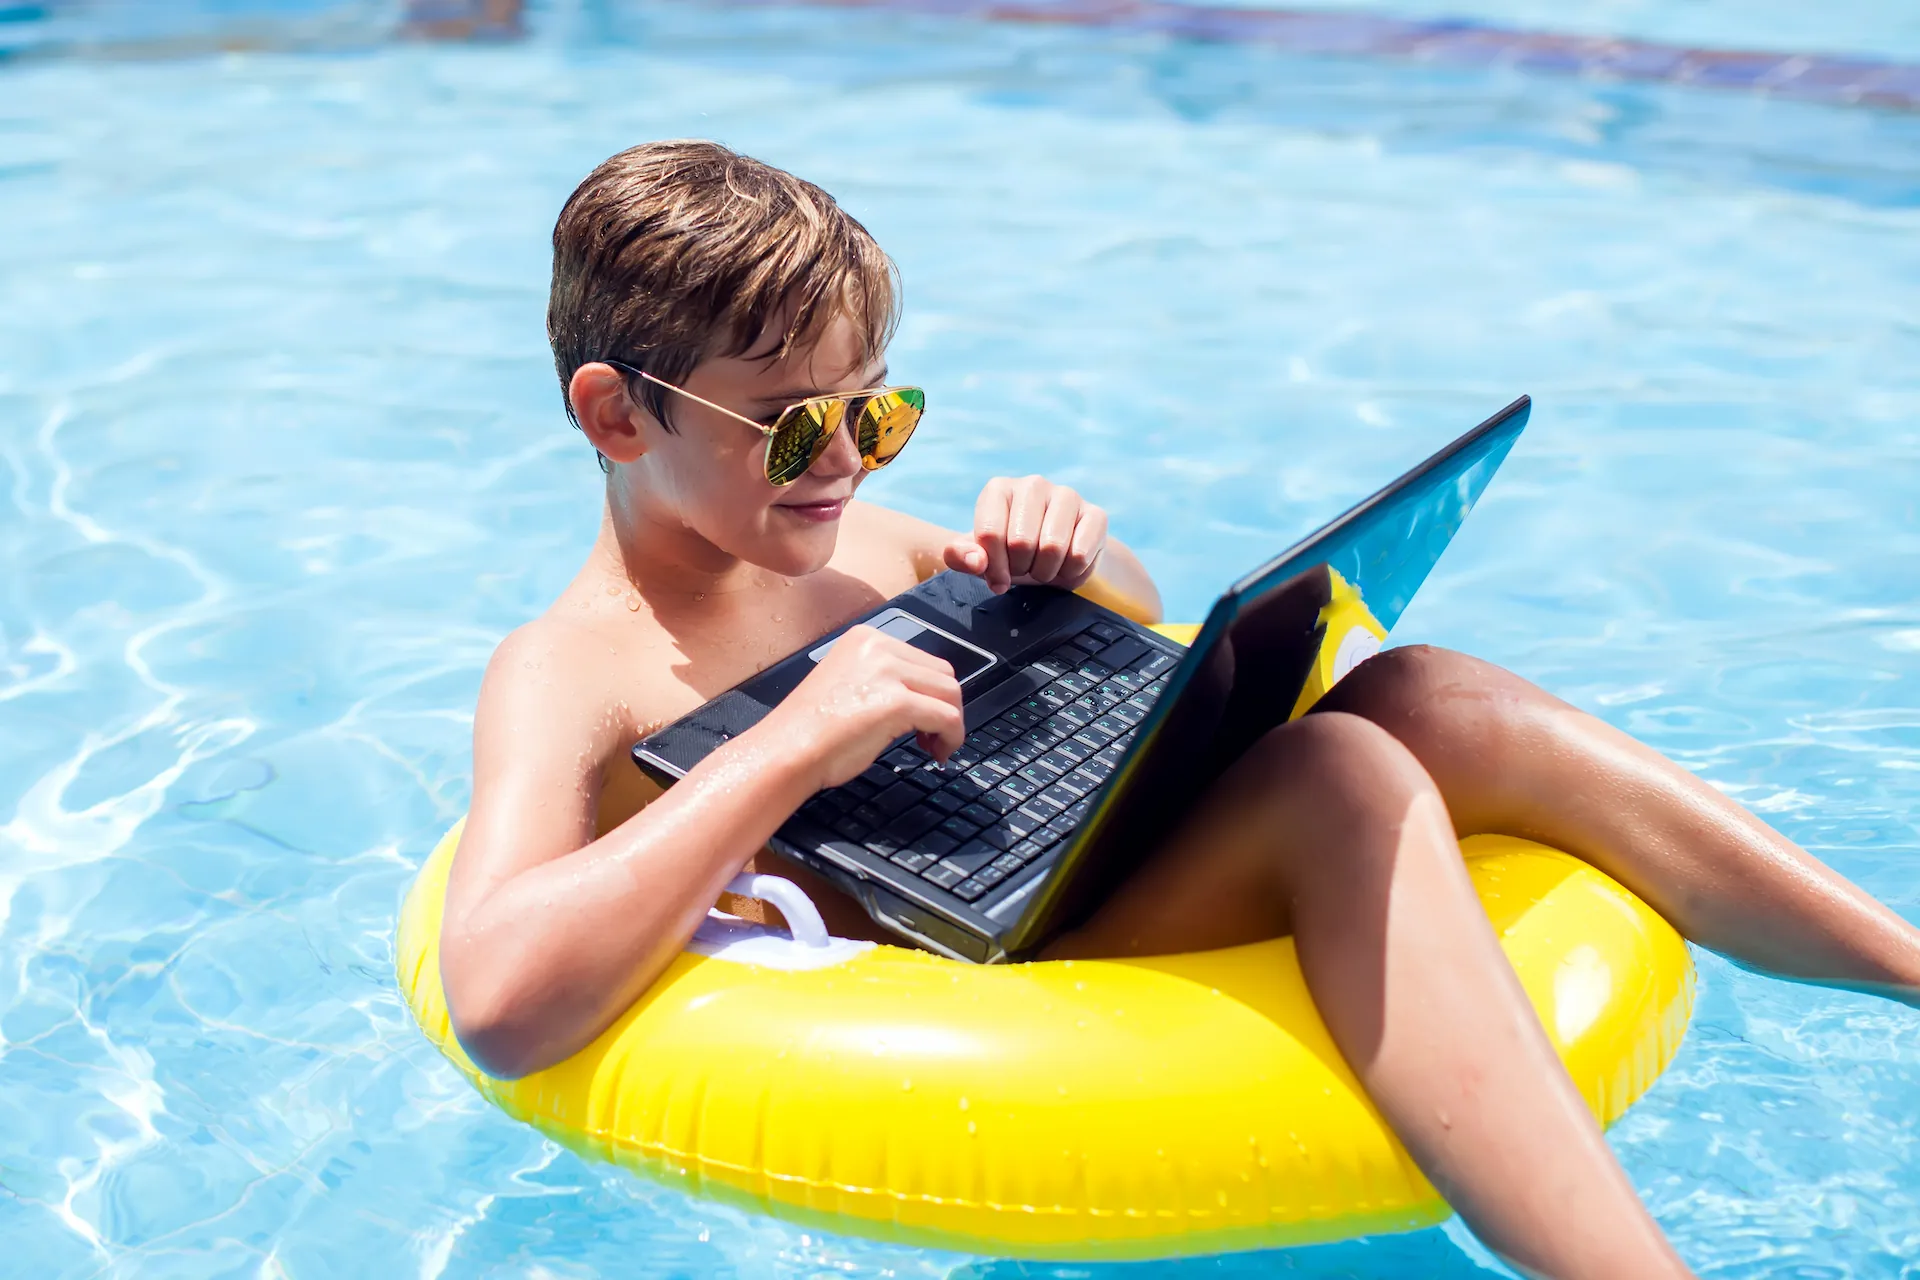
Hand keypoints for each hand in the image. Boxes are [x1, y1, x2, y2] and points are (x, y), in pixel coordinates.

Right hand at [754, 625, 966, 791]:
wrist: (787, 750)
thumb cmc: (810, 729)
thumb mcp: (848, 684)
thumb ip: (881, 680)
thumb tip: (920, 698)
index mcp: (865, 638)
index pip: (923, 660)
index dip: (931, 693)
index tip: (924, 718)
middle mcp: (879, 646)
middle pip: (943, 674)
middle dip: (945, 706)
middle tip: (931, 736)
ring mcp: (888, 672)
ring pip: (951, 694)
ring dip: (951, 723)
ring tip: (933, 746)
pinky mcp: (898, 702)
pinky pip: (948, 718)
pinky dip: (952, 738)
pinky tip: (938, 753)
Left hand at [943, 475, 1108, 594]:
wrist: (1056, 557)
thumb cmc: (1010, 554)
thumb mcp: (978, 557)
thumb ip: (960, 557)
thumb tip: (976, 561)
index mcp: (998, 489)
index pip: (989, 534)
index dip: (994, 567)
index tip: (998, 577)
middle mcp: (1032, 484)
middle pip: (1021, 543)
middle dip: (1022, 568)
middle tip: (1025, 568)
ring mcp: (1067, 495)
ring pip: (1053, 548)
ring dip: (1046, 572)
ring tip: (1044, 567)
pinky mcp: (1095, 514)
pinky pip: (1080, 555)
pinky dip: (1071, 572)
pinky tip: (1067, 564)